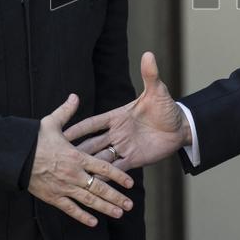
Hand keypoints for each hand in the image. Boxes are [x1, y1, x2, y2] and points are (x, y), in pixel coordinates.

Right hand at [28, 94, 135, 226]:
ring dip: (105, 208)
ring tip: (119, 214)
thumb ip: (66, 111)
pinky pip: (70, 209)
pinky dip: (82, 216)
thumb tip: (75, 96)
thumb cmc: (33, 139)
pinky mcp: (53, 197)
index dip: (118, 175)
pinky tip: (94, 222)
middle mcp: (73, 174)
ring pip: (88, 201)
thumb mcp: (50, 122)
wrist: (14, 157)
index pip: (103, 167)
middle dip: (116, 197)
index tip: (131, 183)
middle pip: (99, 188)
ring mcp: (64, 187)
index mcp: (76, 156)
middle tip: (130, 205)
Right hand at [64, 51, 190, 169]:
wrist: (180, 127)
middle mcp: (117, 133)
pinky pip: (117, 170)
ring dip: (89, 166)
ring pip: (101, 158)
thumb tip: (148, 54)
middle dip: (77, 150)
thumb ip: (150, 75)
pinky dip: (107, 177)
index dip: (78, 128)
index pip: (93, 123)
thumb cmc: (166, 107)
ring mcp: (124, 147)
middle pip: (92, 143)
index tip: (62, 132)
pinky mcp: (133, 160)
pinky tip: (95, 185)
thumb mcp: (157, 91)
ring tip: (72, 176)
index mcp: (117, 116)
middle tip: (60, 159)